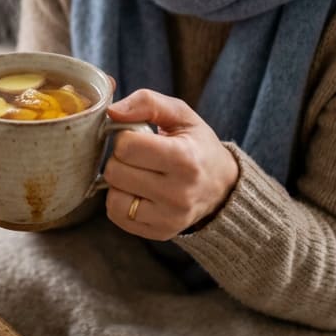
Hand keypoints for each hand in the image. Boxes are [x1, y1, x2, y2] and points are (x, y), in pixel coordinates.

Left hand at [101, 89, 239, 240]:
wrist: (223, 187)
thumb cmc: (197, 145)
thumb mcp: (181, 114)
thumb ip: (147, 102)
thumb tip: (112, 112)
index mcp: (184, 159)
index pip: (126, 146)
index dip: (126, 137)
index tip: (140, 138)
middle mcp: (178, 194)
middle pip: (115, 171)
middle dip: (121, 159)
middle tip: (141, 157)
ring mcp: (169, 218)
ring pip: (112, 196)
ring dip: (119, 182)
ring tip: (140, 174)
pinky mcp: (159, 233)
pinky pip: (116, 215)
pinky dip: (121, 201)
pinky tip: (138, 192)